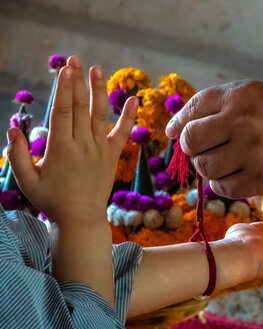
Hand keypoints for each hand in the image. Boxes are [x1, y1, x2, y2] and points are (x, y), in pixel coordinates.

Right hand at [7, 56, 137, 225]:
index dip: (64, 88)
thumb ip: (17, 154)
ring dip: (99, 91)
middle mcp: (83, 146)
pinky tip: (134, 99)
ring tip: (97, 69)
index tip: (65, 69)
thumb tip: (13, 126)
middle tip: (76, 59)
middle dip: (78, 81)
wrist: (81, 220)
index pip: (64, 112)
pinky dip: (129, 117)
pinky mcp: (112, 157)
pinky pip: (123, 134)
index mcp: (61, 149)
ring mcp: (101, 150)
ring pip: (101, 115)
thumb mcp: (26, 180)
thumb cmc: (51, 200)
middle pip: (81, 108)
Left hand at [165, 81, 262, 197]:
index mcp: (240, 96)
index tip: (177, 135)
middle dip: (193, 149)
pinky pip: (223, 189)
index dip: (179, 126)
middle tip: (208, 150)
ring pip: (205, 168)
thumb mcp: (256, 96)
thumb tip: (172, 131)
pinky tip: (241, 175)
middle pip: (191, 142)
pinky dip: (225, 185)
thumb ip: (217, 106)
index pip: (191, 111)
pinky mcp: (261, 180)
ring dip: (210, 168)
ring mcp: (252, 152)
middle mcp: (243, 122)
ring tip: (229, 162)